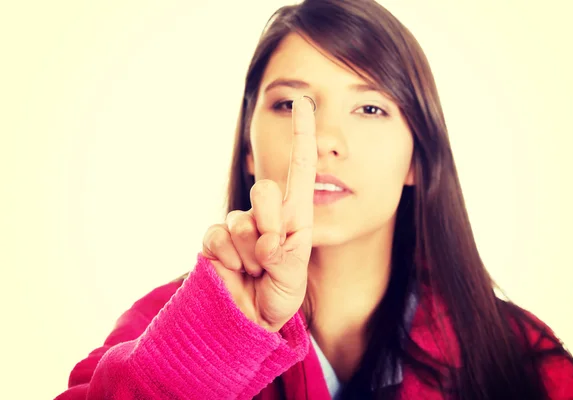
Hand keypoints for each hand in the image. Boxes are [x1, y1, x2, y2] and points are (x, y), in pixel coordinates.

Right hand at [202, 96, 316, 331]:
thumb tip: (266, 240)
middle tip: (270, 259)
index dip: (302, 135)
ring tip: (254, 271)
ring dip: (249, 254)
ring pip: (240, 221)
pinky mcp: (214, 239)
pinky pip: (216, 236)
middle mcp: (265, 214)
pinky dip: (227, 259)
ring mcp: (238, 225)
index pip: (299, 168)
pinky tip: (234, 270)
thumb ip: (284, 256)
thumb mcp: (293, 278)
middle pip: (265, 190)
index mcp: (293, 215)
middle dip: (268, 225)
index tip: (305, 102)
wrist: (249, 319)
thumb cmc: (278, 295)